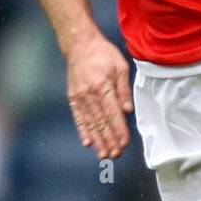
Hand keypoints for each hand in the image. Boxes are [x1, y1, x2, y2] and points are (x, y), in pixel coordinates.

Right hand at [66, 30, 133, 159]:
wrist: (79, 45)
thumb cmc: (103, 55)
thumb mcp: (120, 67)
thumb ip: (124, 90)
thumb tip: (127, 110)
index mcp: (103, 87)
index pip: (113, 114)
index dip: (119, 130)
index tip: (124, 143)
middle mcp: (90, 95)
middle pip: (101, 122)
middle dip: (109, 140)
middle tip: (115, 155)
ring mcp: (80, 98)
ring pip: (90, 123)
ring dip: (97, 140)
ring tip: (103, 155)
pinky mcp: (73, 98)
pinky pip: (79, 118)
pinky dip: (83, 131)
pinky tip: (87, 142)